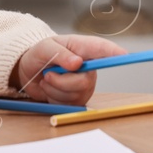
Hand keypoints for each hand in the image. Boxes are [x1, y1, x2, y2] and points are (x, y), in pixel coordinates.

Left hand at [11, 35, 126, 104]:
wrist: (27, 71)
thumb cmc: (38, 55)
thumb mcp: (44, 48)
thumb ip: (60, 54)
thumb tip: (77, 63)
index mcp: (82, 48)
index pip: (102, 49)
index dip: (115, 52)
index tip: (124, 55)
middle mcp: (88, 67)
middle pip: (85, 81)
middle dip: (62, 81)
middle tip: (48, 74)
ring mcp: (84, 84)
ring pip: (75, 94)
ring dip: (54, 88)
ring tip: (48, 78)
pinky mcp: (78, 98)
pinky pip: (68, 104)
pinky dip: (54, 98)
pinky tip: (51, 89)